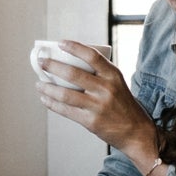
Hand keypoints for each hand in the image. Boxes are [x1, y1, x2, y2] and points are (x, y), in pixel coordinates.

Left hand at [36, 40, 157, 165]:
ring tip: (39, 83)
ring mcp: (97, 106)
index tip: (60, 43)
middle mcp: (106, 89)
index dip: (74, 47)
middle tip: (41, 62)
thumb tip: (70, 63)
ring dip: (48, 88)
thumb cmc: (123, 105)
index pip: (92, 55)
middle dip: (53, 66)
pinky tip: (45, 99)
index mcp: (113, 75)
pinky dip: (52, 104)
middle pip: (73, 74)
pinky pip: (66, 110)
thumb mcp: (117, 84)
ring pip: (65, 94)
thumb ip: (99, 74)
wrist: (136, 131)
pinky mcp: (90, 121)